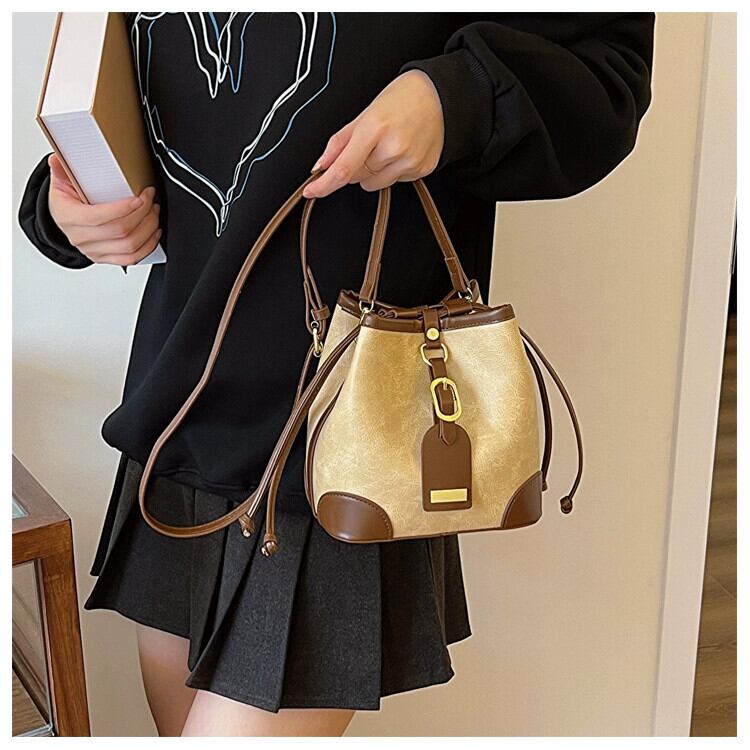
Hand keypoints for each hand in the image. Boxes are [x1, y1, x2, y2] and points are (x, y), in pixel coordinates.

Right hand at [47, 153, 161, 266]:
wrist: (65, 221)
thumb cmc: (66, 203)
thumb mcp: (61, 184)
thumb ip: (62, 170)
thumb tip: (57, 159)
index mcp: (69, 218)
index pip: (99, 217)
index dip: (124, 208)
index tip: (140, 197)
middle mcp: (82, 238)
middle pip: (121, 231)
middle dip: (143, 214)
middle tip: (150, 200)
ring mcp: (95, 251)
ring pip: (130, 246)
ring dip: (148, 228)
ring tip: (154, 213)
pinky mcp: (106, 259)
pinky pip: (132, 258)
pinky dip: (148, 246)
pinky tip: (153, 232)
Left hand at [303, 69, 443, 198]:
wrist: (441, 96)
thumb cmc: (403, 99)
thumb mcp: (366, 113)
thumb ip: (340, 142)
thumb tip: (321, 165)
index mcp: (374, 128)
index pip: (343, 168)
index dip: (324, 184)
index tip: (312, 191)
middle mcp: (393, 147)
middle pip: (356, 177)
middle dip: (354, 165)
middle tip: (368, 144)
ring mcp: (409, 161)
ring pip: (372, 183)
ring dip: (372, 171)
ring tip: (387, 146)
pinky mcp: (421, 170)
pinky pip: (393, 181)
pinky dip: (392, 170)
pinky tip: (402, 150)